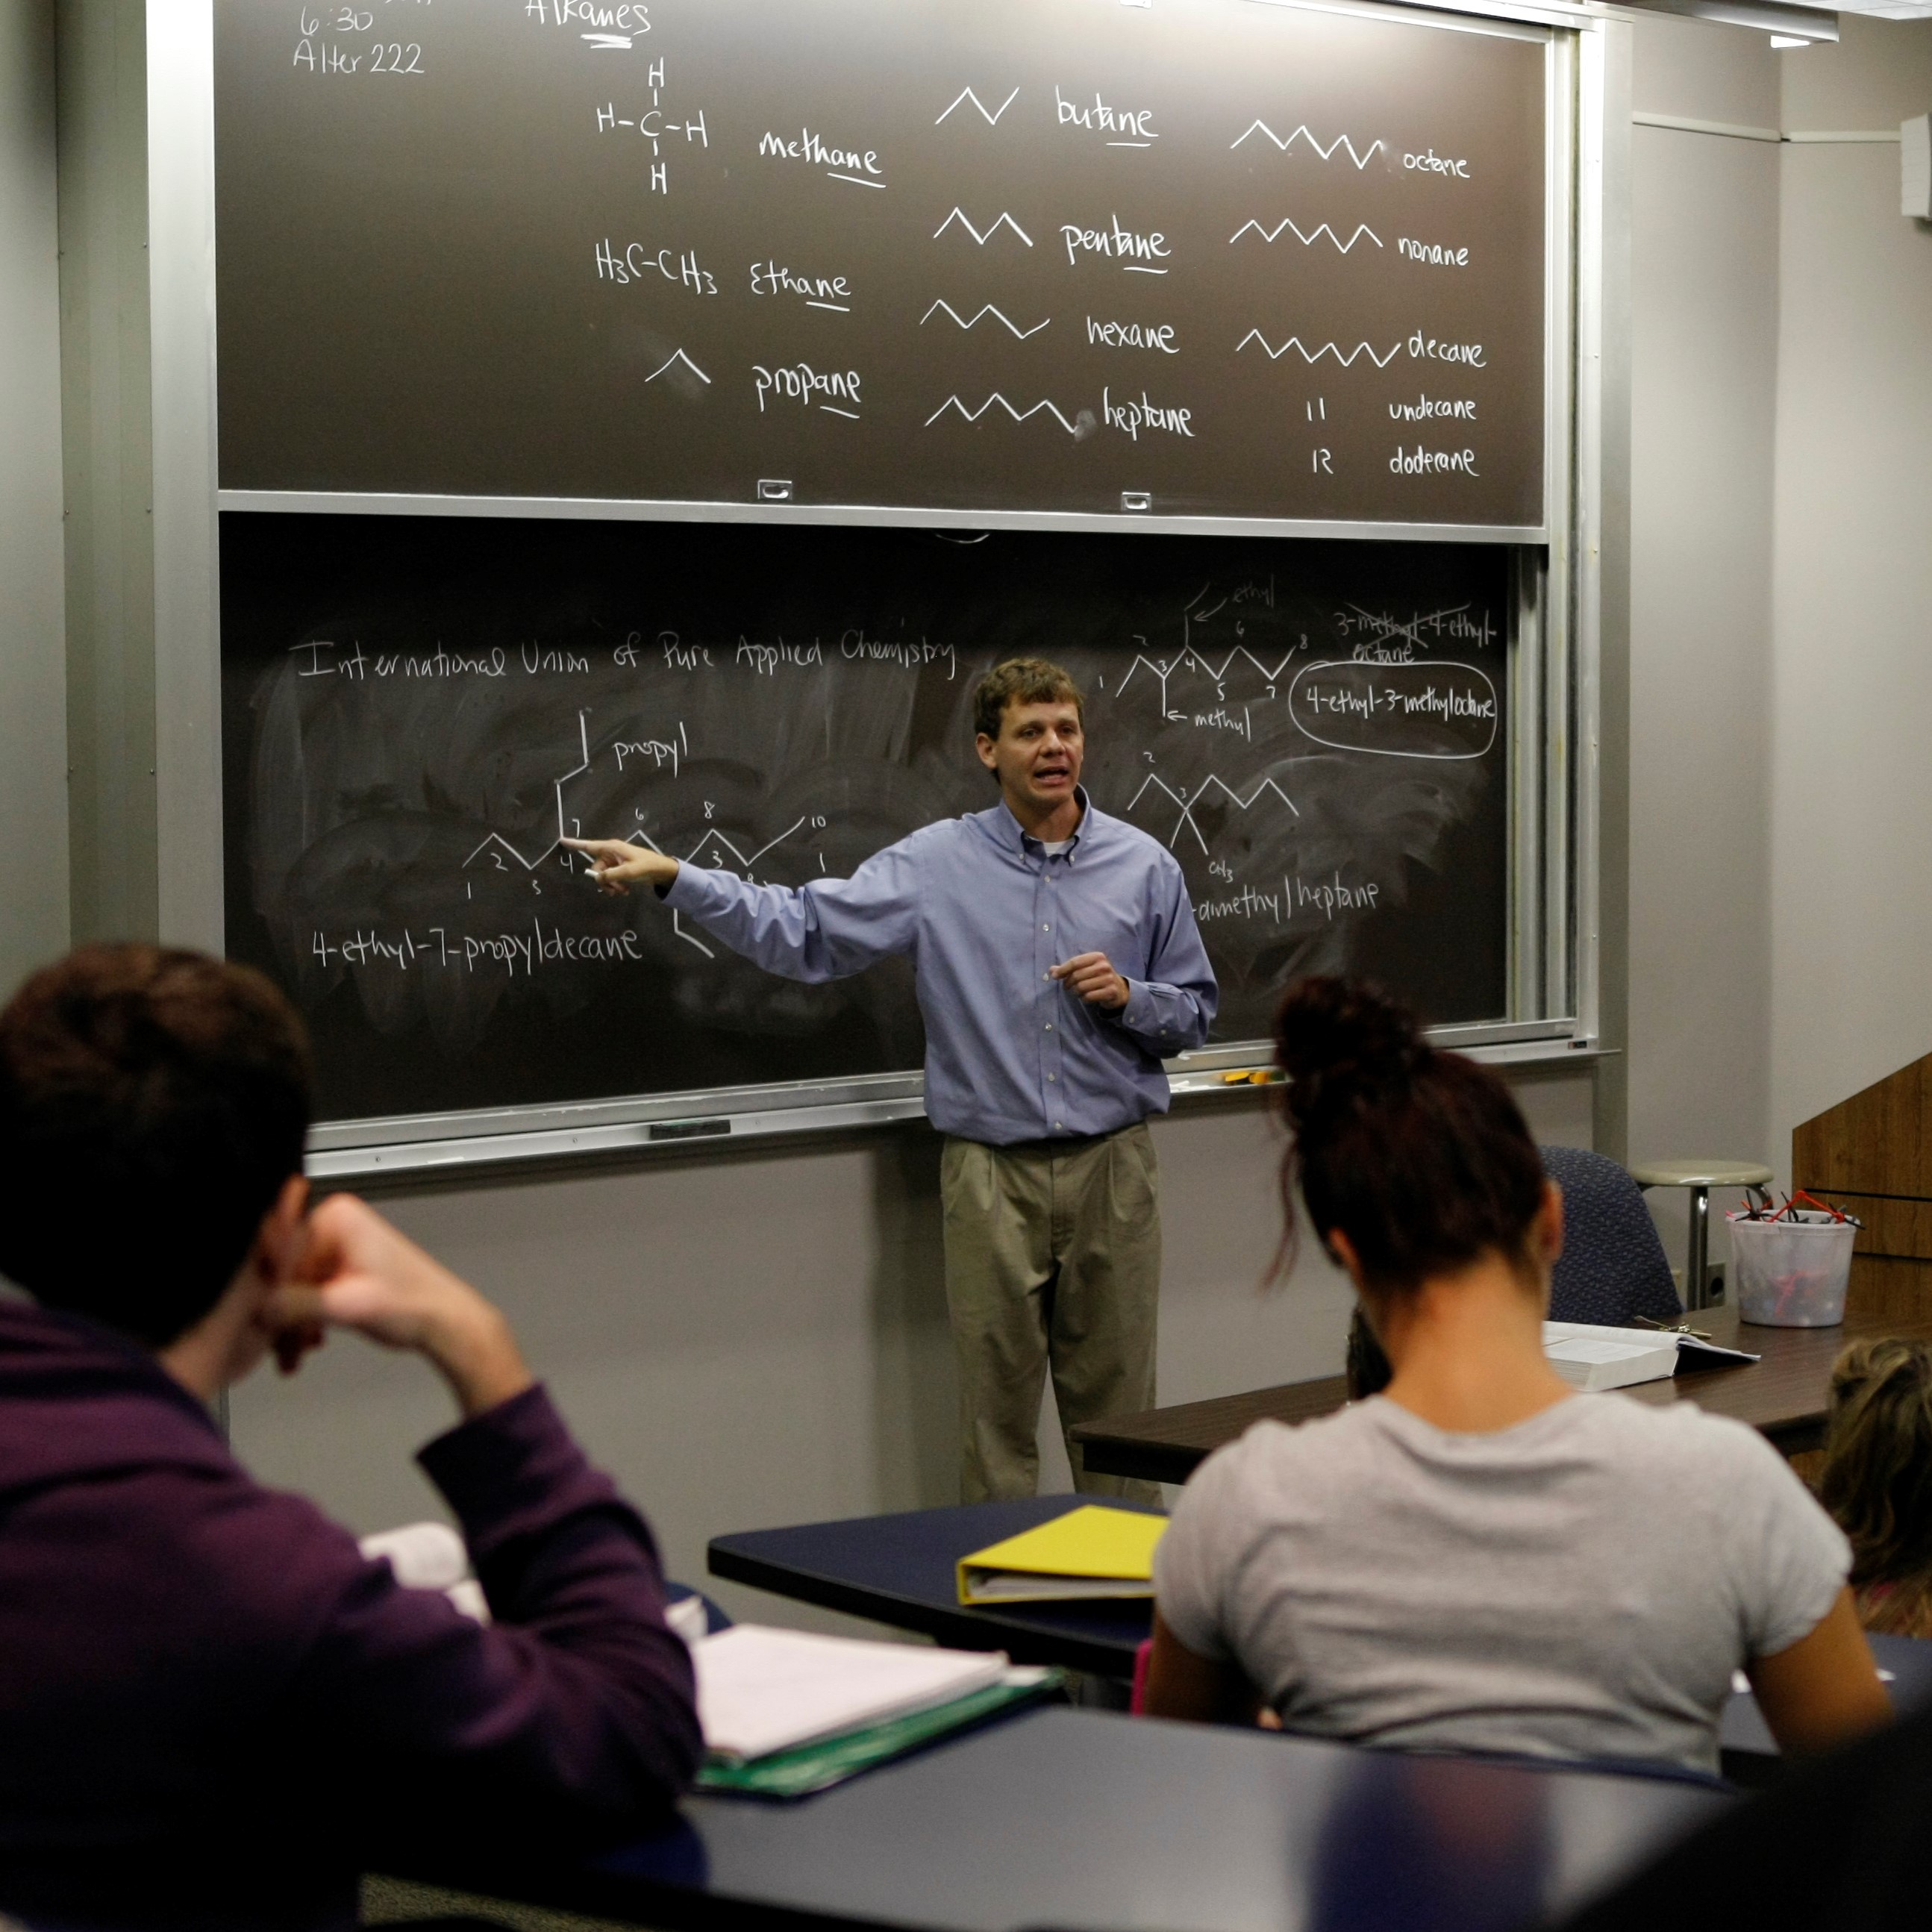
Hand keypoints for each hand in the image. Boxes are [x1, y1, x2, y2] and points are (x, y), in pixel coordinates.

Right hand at [264, 1195, 534, 1417]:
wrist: (444, 1321)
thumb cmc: (411, 1304)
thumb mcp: (345, 1305)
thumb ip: (295, 1304)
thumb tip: (257, 1309)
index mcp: (337, 1217)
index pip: (281, 1250)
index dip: (269, 1289)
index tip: (260, 1320)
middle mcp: (335, 1224)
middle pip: (286, 1270)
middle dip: (281, 1313)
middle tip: (278, 1347)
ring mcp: (338, 1247)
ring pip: (294, 1286)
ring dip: (292, 1323)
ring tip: (294, 1354)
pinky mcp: (342, 1269)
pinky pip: (308, 1293)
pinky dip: (306, 1320)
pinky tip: (309, 1344)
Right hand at [562, 837, 678, 896]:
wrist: (661, 871)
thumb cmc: (646, 866)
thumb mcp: (628, 872)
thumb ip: (611, 875)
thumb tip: (598, 879)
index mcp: (611, 848)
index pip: (588, 846)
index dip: (575, 844)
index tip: (561, 840)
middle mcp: (610, 853)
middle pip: (596, 868)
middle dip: (604, 881)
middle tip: (616, 891)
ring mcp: (615, 862)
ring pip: (603, 876)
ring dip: (612, 886)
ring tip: (623, 891)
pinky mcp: (619, 869)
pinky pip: (610, 878)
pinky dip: (616, 886)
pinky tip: (625, 890)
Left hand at [1050, 952, 1129, 1010]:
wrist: (1119, 989)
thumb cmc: (1098, 977)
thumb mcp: (1085, 969)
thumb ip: (1068, 968)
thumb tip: (1051, 970)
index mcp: (1097, 956)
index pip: (1075, 962)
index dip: (1063, 970)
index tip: (1055, 976)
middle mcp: (1104, 966)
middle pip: (1076, 976)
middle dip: (1068, 983)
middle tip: (1067, 987)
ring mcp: (1109, 979)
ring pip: (1081, 987)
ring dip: (1076, 992)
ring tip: (1078, 992)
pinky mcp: (1111, 991)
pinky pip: (1088, 996)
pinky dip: (1084, 998)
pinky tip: (1087, 997)